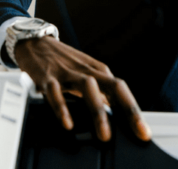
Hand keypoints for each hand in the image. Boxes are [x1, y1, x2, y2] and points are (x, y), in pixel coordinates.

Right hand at [14, 36, 150, 141]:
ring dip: (98, 111)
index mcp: (97, 70)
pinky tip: (68, 123)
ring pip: (88, 87)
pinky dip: (62, 107)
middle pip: (113, 86)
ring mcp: (67, 72)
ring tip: (104, 134)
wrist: (34, 42)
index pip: (121, 90)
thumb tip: (115, 114)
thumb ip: (99, 91)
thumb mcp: (84, 72)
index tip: (143, 131)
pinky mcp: (47, 76)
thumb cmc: (62, 60)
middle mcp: (86, 70)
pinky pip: (55, 92)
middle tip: (137, 131)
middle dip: (128, 109)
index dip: (134, 110)